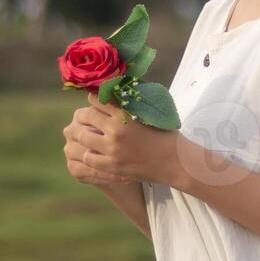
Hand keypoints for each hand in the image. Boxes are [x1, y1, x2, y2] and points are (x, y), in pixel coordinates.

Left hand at [66, 91, 184, 187]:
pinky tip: (94, 151)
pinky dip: (89, 153)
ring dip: (84, 134)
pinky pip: (88, 158)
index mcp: (125, 115)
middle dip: (85, 115)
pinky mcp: (112, 167)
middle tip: (87, 116)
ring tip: (88, 133)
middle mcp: (116, 131)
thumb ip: (129, 105)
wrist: (176, 162)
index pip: (98, 99)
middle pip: (86, 116)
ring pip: (83, 137)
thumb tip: (113, 94)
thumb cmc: (166, 135)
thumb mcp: (148, 114)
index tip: (95, 100)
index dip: (95, 98)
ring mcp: (112, 151)